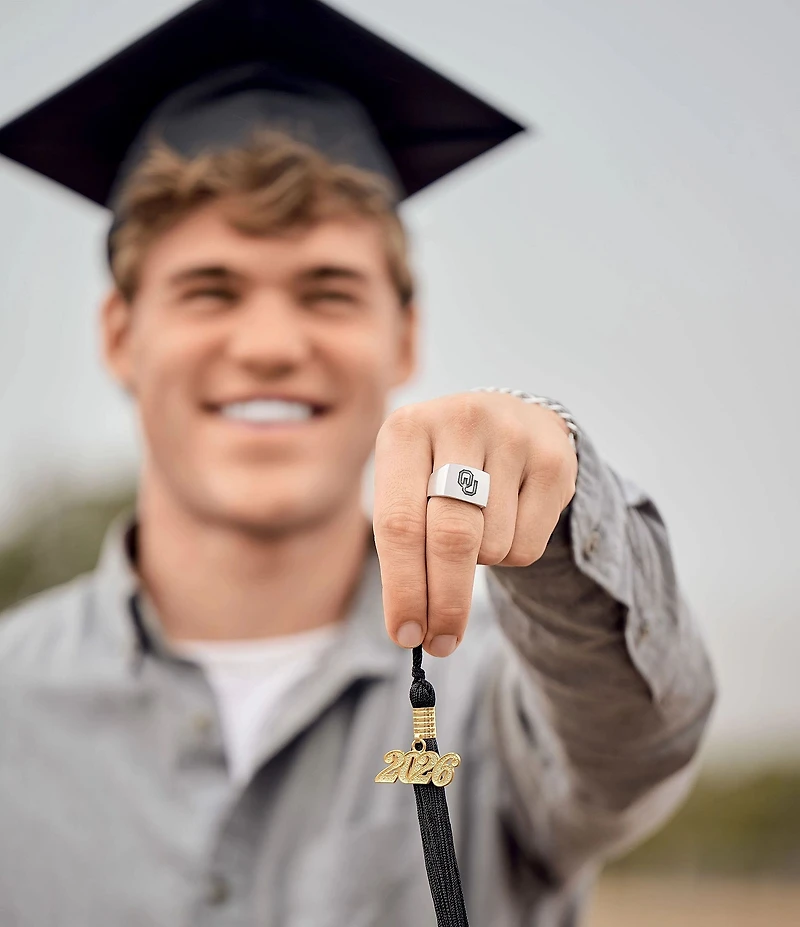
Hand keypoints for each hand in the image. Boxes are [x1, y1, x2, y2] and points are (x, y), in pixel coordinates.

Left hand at [373, 391, 577, 657]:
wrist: (507, 418)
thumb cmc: (439, 467)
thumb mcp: (406, 484)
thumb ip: (401, 544)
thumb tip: (410, 628)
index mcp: (406, 430)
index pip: (399, 524)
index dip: (403, 588)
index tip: (405, 636)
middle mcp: (460, 421)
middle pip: (452, 539)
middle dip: (445, 603)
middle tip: (440, 643)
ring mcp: (512, 436)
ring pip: (494, 546)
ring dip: (481, 564)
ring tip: (477, 531)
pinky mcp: (554, 459)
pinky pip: (529, 544)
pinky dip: (511, 556)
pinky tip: (506, 522)